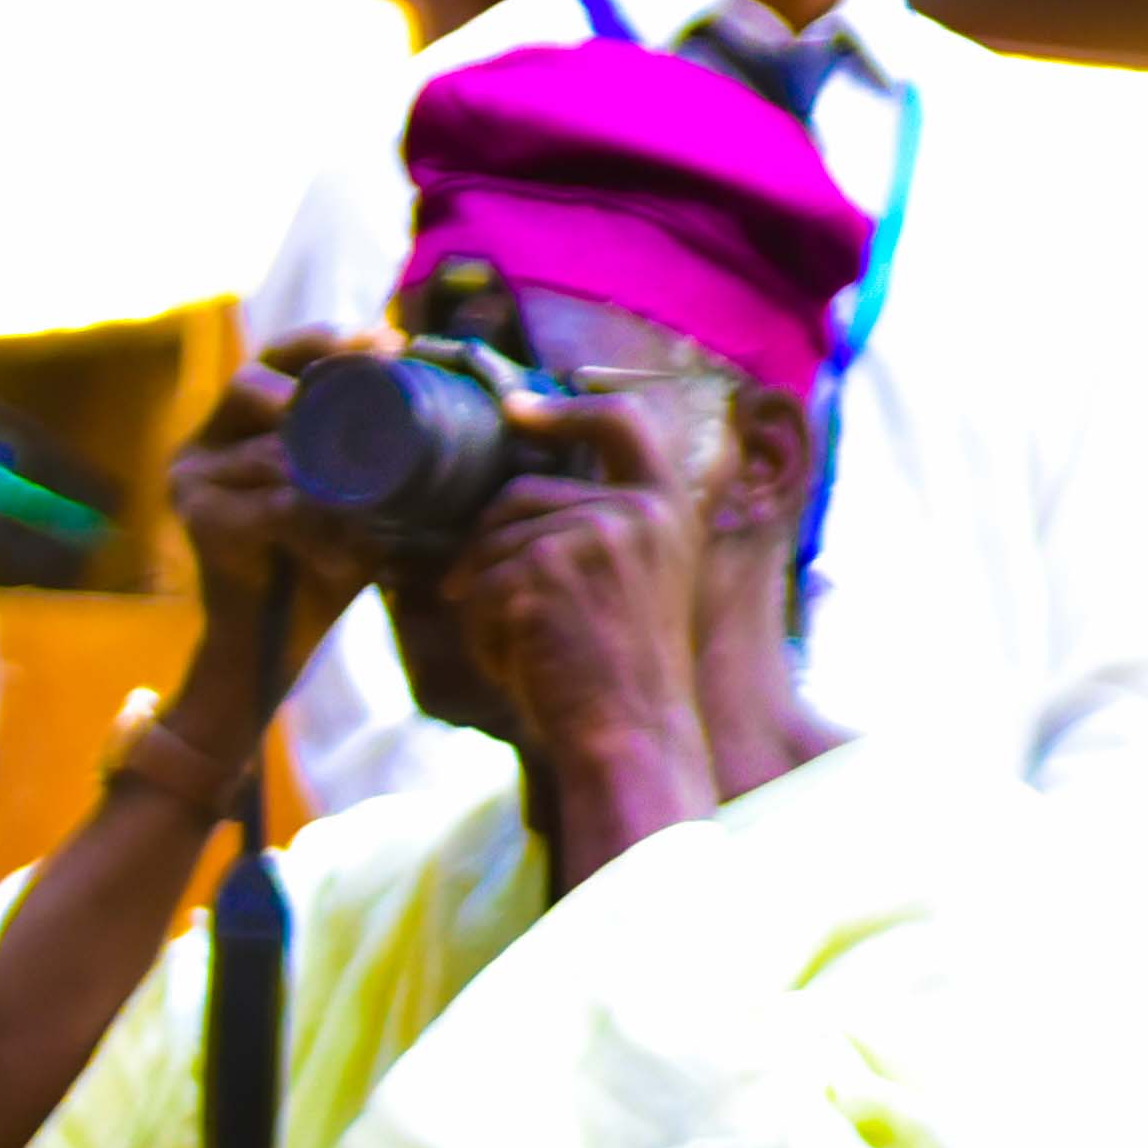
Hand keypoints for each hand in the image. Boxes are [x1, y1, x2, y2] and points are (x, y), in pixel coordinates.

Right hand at [166, 340, 371, 665]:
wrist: (286, 636)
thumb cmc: (330, 556)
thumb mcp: (366, 495)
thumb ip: (387, 453)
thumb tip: (452, 401)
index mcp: (247, 420)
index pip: (280, 358)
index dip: (328, 341)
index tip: (388, 342)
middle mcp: (209, 438)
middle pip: (251, 384)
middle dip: (314, 384)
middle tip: (378, 386)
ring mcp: (194, 476)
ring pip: (268, 450)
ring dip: (330, 473)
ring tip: (375, 502)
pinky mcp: (197, 518)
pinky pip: (269, 505)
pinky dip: (317, 522)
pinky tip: (346, 546)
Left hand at [433, 392, 714, 761]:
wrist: (634, 736)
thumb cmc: (628, 675)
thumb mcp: (637, 581)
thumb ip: (599, 530)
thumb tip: (509, 498)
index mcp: (669, 509)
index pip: (621, 423)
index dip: (566, 410)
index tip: (517, 411)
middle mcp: (638, 511)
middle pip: (521, 494)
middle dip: (488, 546)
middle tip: (486, 602)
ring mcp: (592, 534)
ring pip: (490, 542)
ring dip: (485, 599)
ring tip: (527, 649)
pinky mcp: (544, 568)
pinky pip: (478, 586)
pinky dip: (483, 632)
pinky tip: (522, 664)